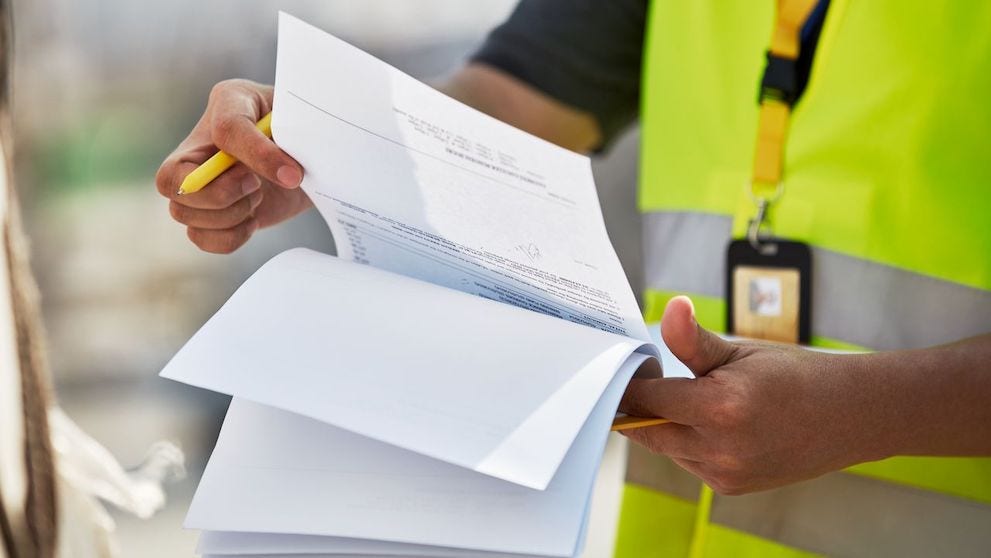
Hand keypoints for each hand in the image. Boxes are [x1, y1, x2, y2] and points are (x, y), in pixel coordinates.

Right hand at [156, 79, 310, 252]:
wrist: (311, 157)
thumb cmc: (299, 129)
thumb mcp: (293, 120)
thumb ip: (282, 141)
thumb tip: (286, 176)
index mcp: (225, 105)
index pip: (225, 129)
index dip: (257, 155)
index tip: (291, 174)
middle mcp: (201, 144)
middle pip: (172, 182)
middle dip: (221, 194)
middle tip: (256, 186)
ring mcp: (201, 182)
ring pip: (181, 213)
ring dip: (227, 216)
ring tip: (257, 198)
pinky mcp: (213, 214)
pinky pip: (201, 238)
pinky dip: (229, 237)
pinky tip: (252, 221)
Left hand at [619, 296, 887, 494]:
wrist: (847, 415)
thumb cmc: (792, 375)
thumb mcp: (740, 352)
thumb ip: (693, 340)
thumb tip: (671, 308)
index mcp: (721, 408)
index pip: (647, 399)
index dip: (629, 383)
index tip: (622, 368)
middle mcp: (720, 448)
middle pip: (648, 429)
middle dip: (638, 407)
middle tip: (639, 381)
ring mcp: (726, 473)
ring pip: (666, 448)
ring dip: (663, 426)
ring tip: (685, 398)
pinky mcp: (730, 486)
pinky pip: (689, 462)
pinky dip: (686, 443)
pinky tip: (707, 423)